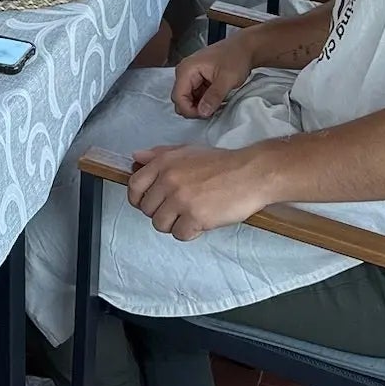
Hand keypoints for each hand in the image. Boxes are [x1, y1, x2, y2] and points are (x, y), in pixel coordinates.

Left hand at [127, 142, 276, 240]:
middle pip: (147, 209)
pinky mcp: (196, 217)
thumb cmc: (221, 163)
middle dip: (160, 212)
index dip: (137, 198)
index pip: (134, 186)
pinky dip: (189, 232)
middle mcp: (168, 180)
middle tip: (177, 210)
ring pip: (160, 224)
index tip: (147, 203)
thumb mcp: (187, 151)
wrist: (250, 174)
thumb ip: (159, 155)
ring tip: (189, 216)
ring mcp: (181, 200)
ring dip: (173, 224)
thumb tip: (136, 158)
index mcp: (164, 163)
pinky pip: (179, 234)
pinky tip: (200, 222)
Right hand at [172, 37, 253, 118]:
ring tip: (216, 107)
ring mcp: (191, 76)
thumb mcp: (227, 78)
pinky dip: (203, 102)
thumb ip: (213, 96)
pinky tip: (216, 102)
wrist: (245, 48)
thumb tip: (202, 112)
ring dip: (199, 106)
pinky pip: (195, 96)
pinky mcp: (198, 80)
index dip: (190, 110)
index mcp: (187, 69)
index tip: (206, 115)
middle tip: (212, 111)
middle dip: (193, 109)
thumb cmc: (236, 58)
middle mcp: (184, 72)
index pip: (178, 97)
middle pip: (180, 99)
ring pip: (187, 99)